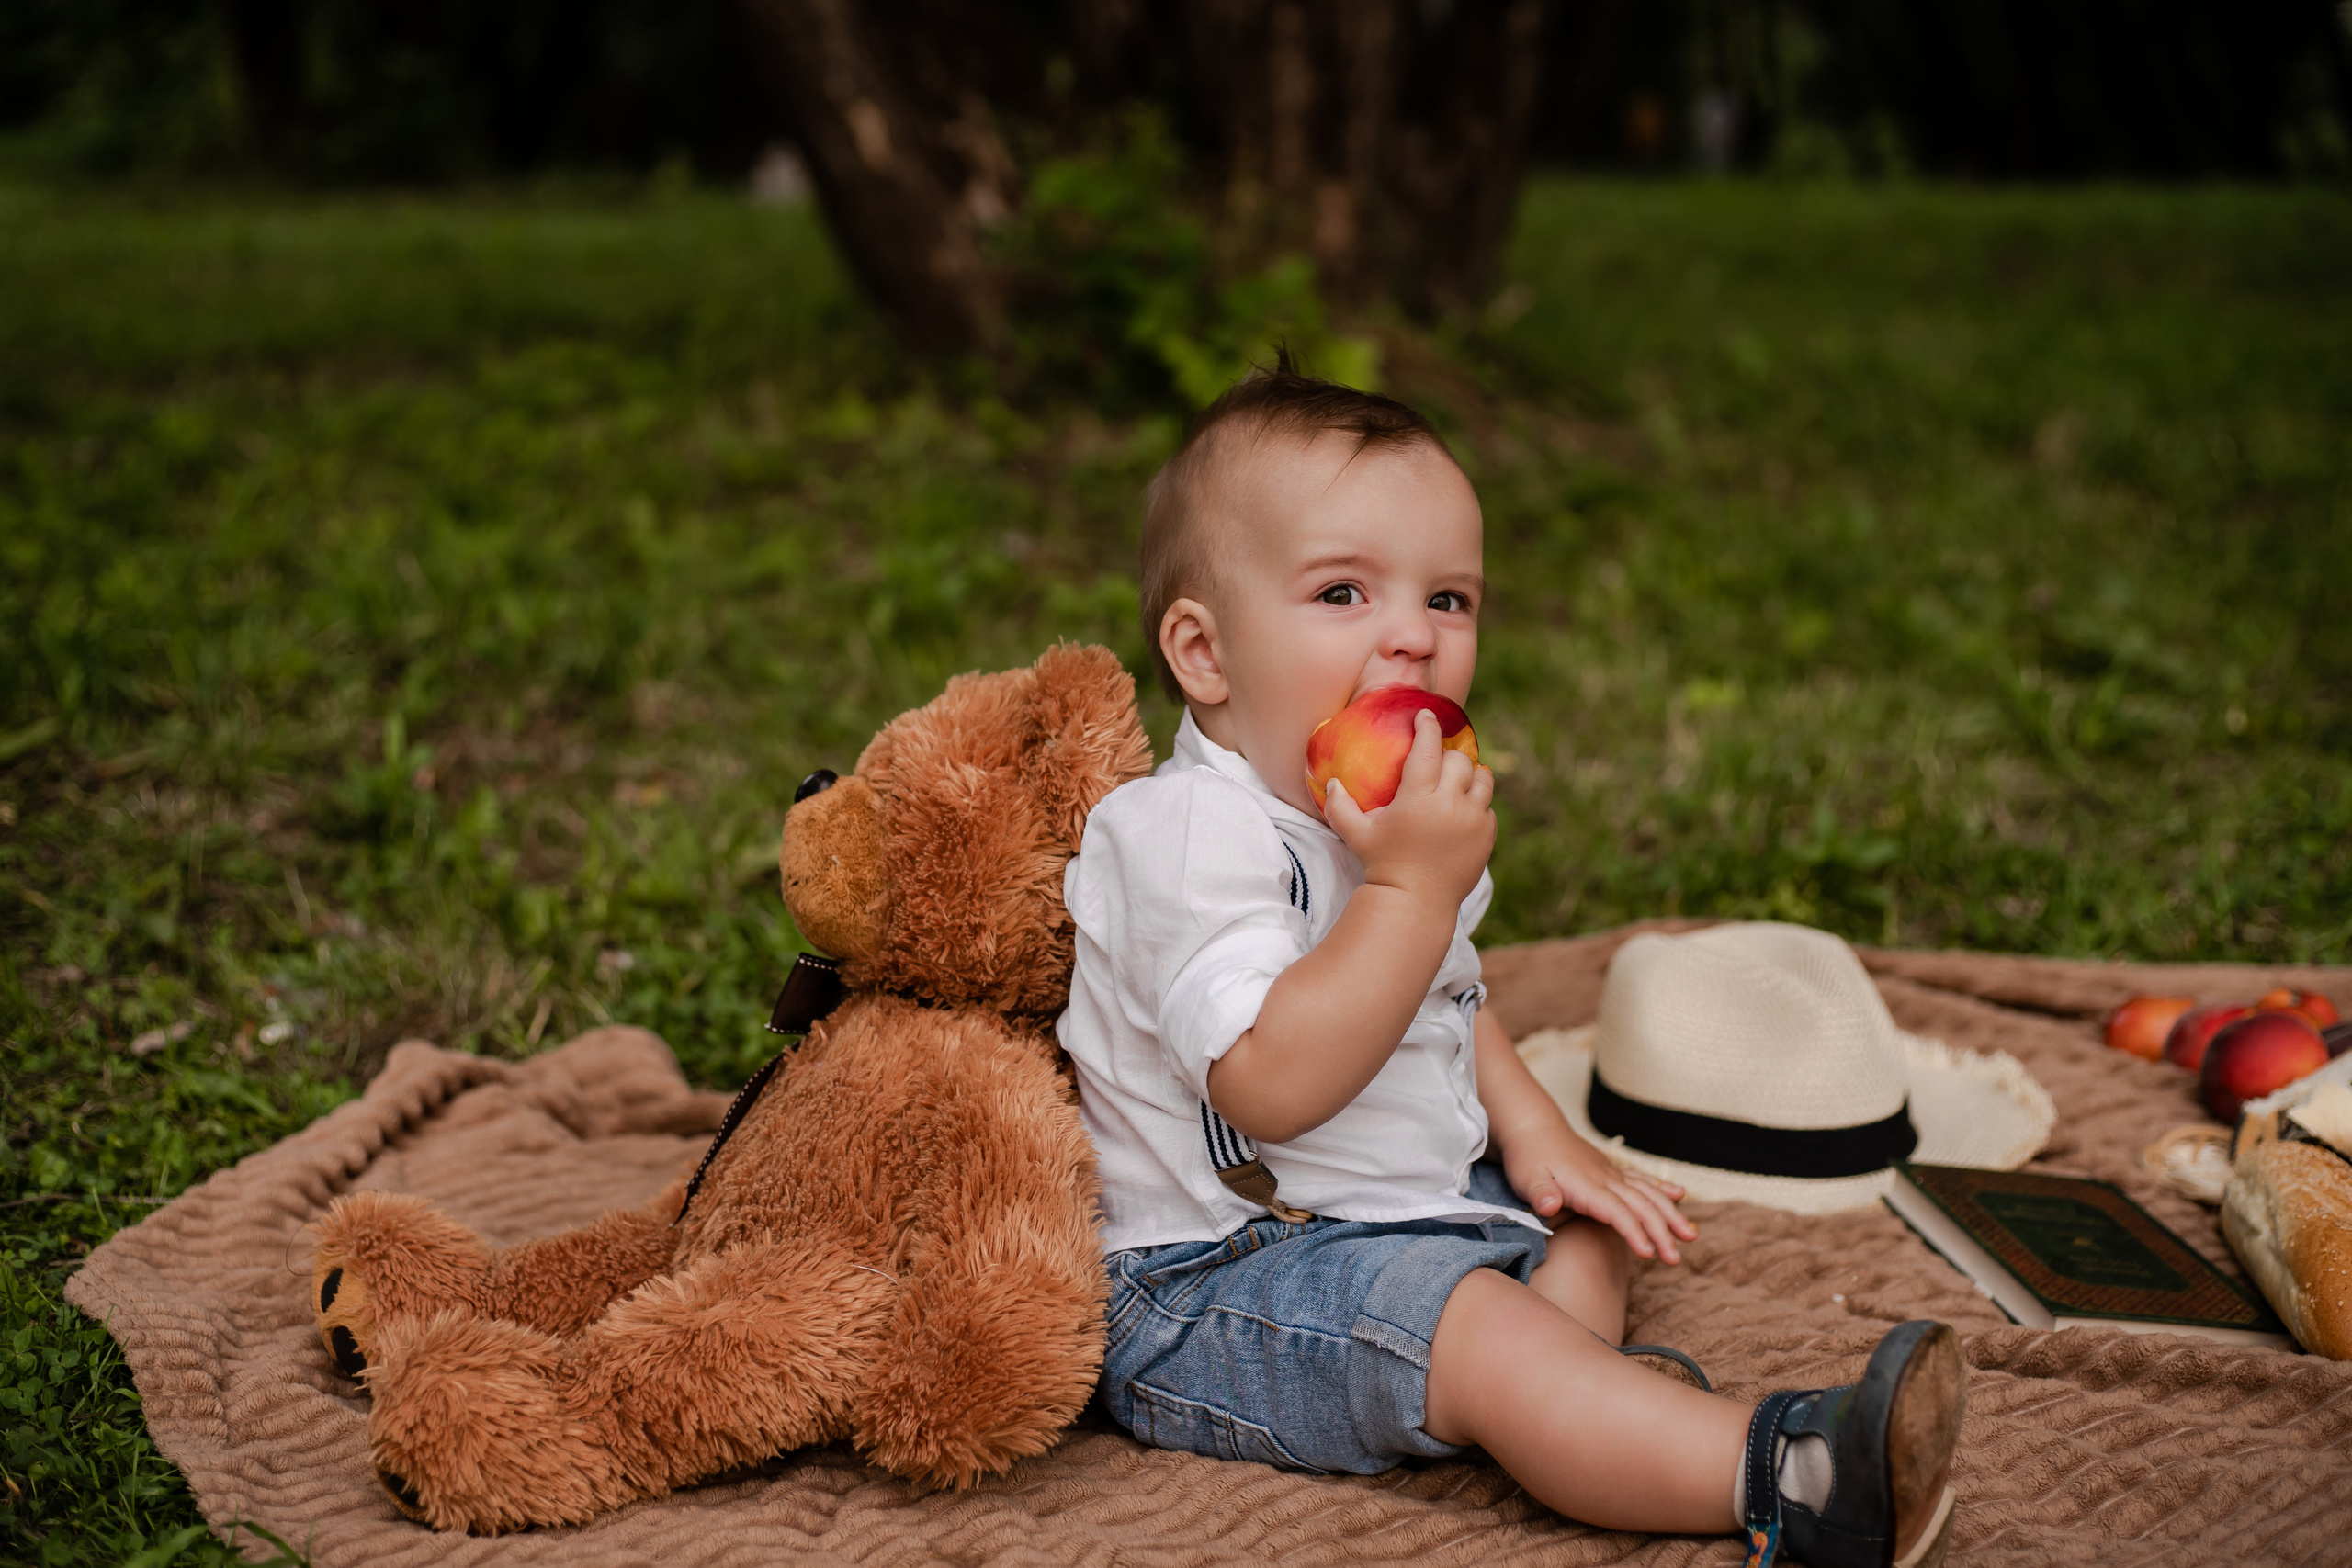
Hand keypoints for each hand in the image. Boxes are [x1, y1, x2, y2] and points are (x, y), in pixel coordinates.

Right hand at [1315, 710, 1494, 906]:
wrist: (1415, 902)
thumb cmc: (1382, 864)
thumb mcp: (1355, 834)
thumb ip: (1339, 806)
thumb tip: (1330, 782)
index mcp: (1418, 797)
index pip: (1428, 747)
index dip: (1428, 726)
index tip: (1426, 715)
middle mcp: (1450, 803)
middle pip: (1459, 759)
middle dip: (1447, 755)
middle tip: (1436, 760)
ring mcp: (1472, 820)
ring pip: (1482, 778)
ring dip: (1470, 774)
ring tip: (1458, 779)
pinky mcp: (1486, 836)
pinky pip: (1487, 808)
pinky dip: (1477, 803)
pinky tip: (1462, 810)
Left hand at [1503, 1122, 1696, 1264]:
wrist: (1532, 1127)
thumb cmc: (1527, 1156)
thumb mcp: (1526, 1176)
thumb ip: (1540, 1193)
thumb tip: (1549, 1205)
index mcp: (1588, 1186)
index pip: (1619, 1212)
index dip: (1635, 1233)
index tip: (1649, 1254)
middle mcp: (1606, 1179)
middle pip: (1642, 1206)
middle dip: (1662, 1232)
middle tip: (1675, 1259)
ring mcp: (1611, 1174)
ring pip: (1649, 1193)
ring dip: (1671, 1214)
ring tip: (1690, 1235)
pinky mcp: (1610, 1171)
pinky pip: (1642, 1180)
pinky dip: (1662, 1189)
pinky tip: (1680, 1195)